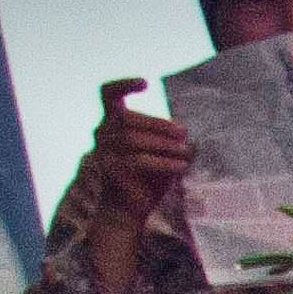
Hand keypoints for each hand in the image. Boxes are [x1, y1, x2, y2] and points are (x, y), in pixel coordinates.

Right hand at [84, 83, 192, 229]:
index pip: (108, 94)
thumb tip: (191, 138)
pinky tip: (183, 166)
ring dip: (163, 143)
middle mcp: (101, 133)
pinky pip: (138, 161)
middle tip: (184, 132)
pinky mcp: (110, 169)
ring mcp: (103, 151)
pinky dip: (164, 162)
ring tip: (185, 151)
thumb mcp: (164, 157)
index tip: (146, 83)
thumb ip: (174, 143)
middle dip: (158, 124)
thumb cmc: (146, 179)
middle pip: (127, 117)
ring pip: (132, 139)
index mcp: (111, 123)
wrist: (128, 210)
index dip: (123, 84)